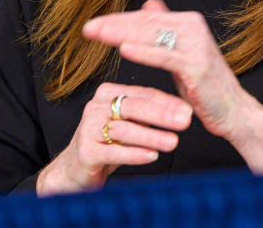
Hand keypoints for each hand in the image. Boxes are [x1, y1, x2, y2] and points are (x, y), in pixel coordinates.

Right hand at [35, 82, 191, 195]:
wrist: (74, 170)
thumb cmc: (108, 144)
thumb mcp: (129, 124)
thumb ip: (149, 115)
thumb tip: (183, 112)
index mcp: (107, 94)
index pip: (143, 94)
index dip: (167, 102)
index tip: (188, 111)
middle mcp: (95, 107)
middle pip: (134, 107)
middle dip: (162, 115)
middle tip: (184, 122)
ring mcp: (88, 128)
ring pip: (125, 130)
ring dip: (152, 136)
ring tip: (173, 142)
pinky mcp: (85, 152)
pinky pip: (114, 152)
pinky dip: (135, 154)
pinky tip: (152, 156)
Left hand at [82, 0, 262, 173]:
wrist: (233, 110)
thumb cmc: (204, 85)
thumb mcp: (182, 53)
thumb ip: (166, 28)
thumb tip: (150, 4)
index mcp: (189, 21)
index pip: (146, 18)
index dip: (118, 20)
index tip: (93, 25)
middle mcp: (194, 27)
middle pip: (146, 24)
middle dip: (114, 25)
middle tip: (88, 29)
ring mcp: (196, 45)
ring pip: (152, 37)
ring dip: (122, 34)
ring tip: (98, 35)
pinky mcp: (196, 64)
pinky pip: (164, 56)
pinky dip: (143, 52)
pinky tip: (123, 49)